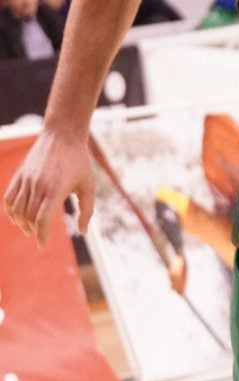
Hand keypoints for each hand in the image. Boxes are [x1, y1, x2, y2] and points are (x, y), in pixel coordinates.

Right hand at [4, 132, 94, 246]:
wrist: (63, 135)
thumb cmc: (79, 162)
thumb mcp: (88, 185)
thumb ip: (86, 210)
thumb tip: (83, 231)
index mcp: (56, 189)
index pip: (42, 219)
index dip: (41, 235)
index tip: (42, 245)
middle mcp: (39, 185)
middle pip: (29, 217)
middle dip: (33, 230)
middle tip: (38, 234)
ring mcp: (27, 179)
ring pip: (17, 209)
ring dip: (22, 223)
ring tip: (29, 228)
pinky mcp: (20, 175)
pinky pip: (9, 198)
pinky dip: (10, 211)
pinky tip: (17, 217)